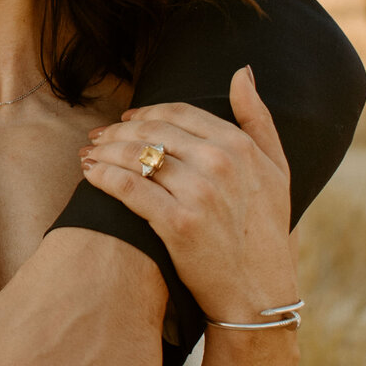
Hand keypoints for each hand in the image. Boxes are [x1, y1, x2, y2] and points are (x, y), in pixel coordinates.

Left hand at [79, 65, 293, 324]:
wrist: (258, 292)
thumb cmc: (266, 231)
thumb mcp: (277, 169)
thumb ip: (258, 118)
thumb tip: (241, 73)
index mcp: (240, 146)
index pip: (178, 113)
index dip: (146, 113)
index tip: (126, 120)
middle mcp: (220, 163)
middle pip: (151, 132)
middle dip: (117, 131)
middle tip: (97, 137)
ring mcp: (198, 193)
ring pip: (135, 156)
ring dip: (104, 151)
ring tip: (88, 154)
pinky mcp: (177, 223)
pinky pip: (128, 188)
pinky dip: (103, 176)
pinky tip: (90, 174)